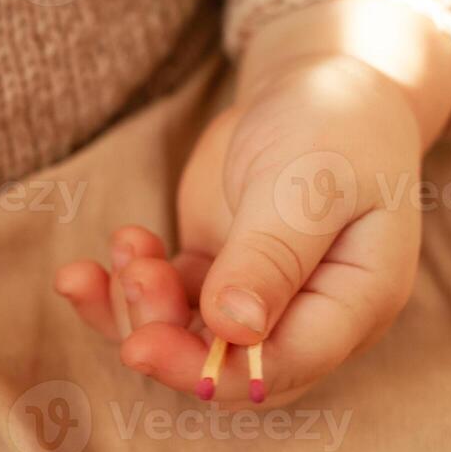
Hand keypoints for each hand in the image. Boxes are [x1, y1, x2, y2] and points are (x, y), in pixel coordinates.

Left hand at [56, 0, 450, 404]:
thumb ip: (271, 256)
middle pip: (228, 366)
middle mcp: (308, 315)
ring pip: (186, 340)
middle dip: (167, 339)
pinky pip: (165, 304)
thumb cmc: (332, 124)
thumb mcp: (308, 181)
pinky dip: (124, 290)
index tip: (144, 344)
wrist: (315, 82)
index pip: (284, 366)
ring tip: (128, 244)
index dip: (211, 369)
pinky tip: (95, 261)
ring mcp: (257, 299)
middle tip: (130, 278)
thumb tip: (233, 329)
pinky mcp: (215, 275)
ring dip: (139, 308)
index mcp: (355, 301)